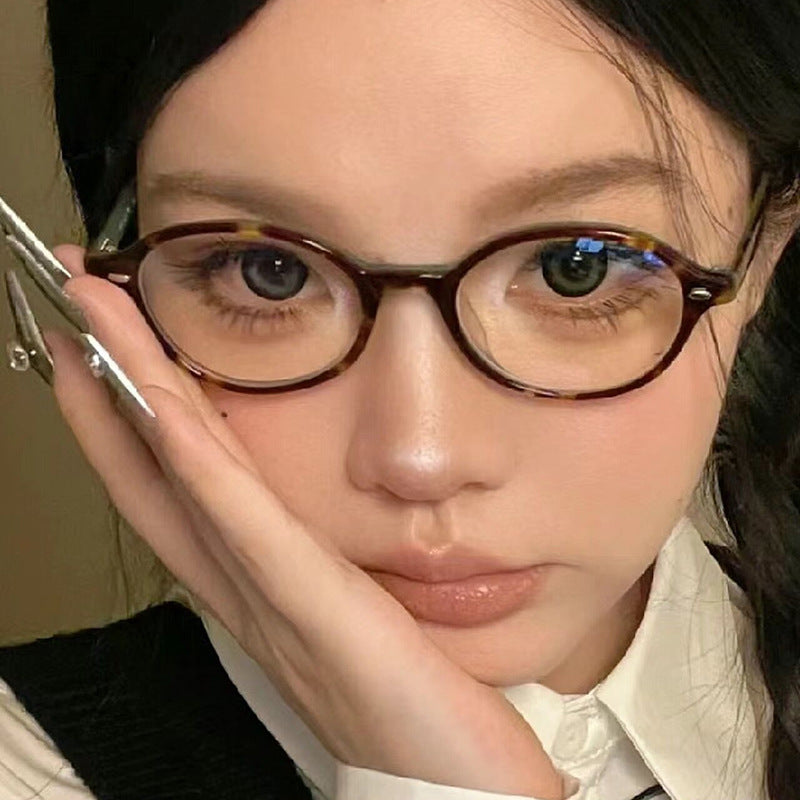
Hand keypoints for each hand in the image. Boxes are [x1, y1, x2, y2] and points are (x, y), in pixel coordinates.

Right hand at [45, 244, 565, 799]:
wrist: (451, 792)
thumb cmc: (414, 707)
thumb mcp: (359, 622)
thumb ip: (327, 575)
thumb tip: (324, 540)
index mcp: (257, 587)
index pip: (176, 487)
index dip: (128, 418)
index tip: (103, 350)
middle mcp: (244, 588)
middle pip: (156, 466)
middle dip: (108, 380)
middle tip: (72, 302)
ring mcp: (269, 597)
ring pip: (183, 476)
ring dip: (135, 389)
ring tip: (96, 315)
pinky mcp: (314, 605)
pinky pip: (242, 522)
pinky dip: (195, 461)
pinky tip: (164, 404)